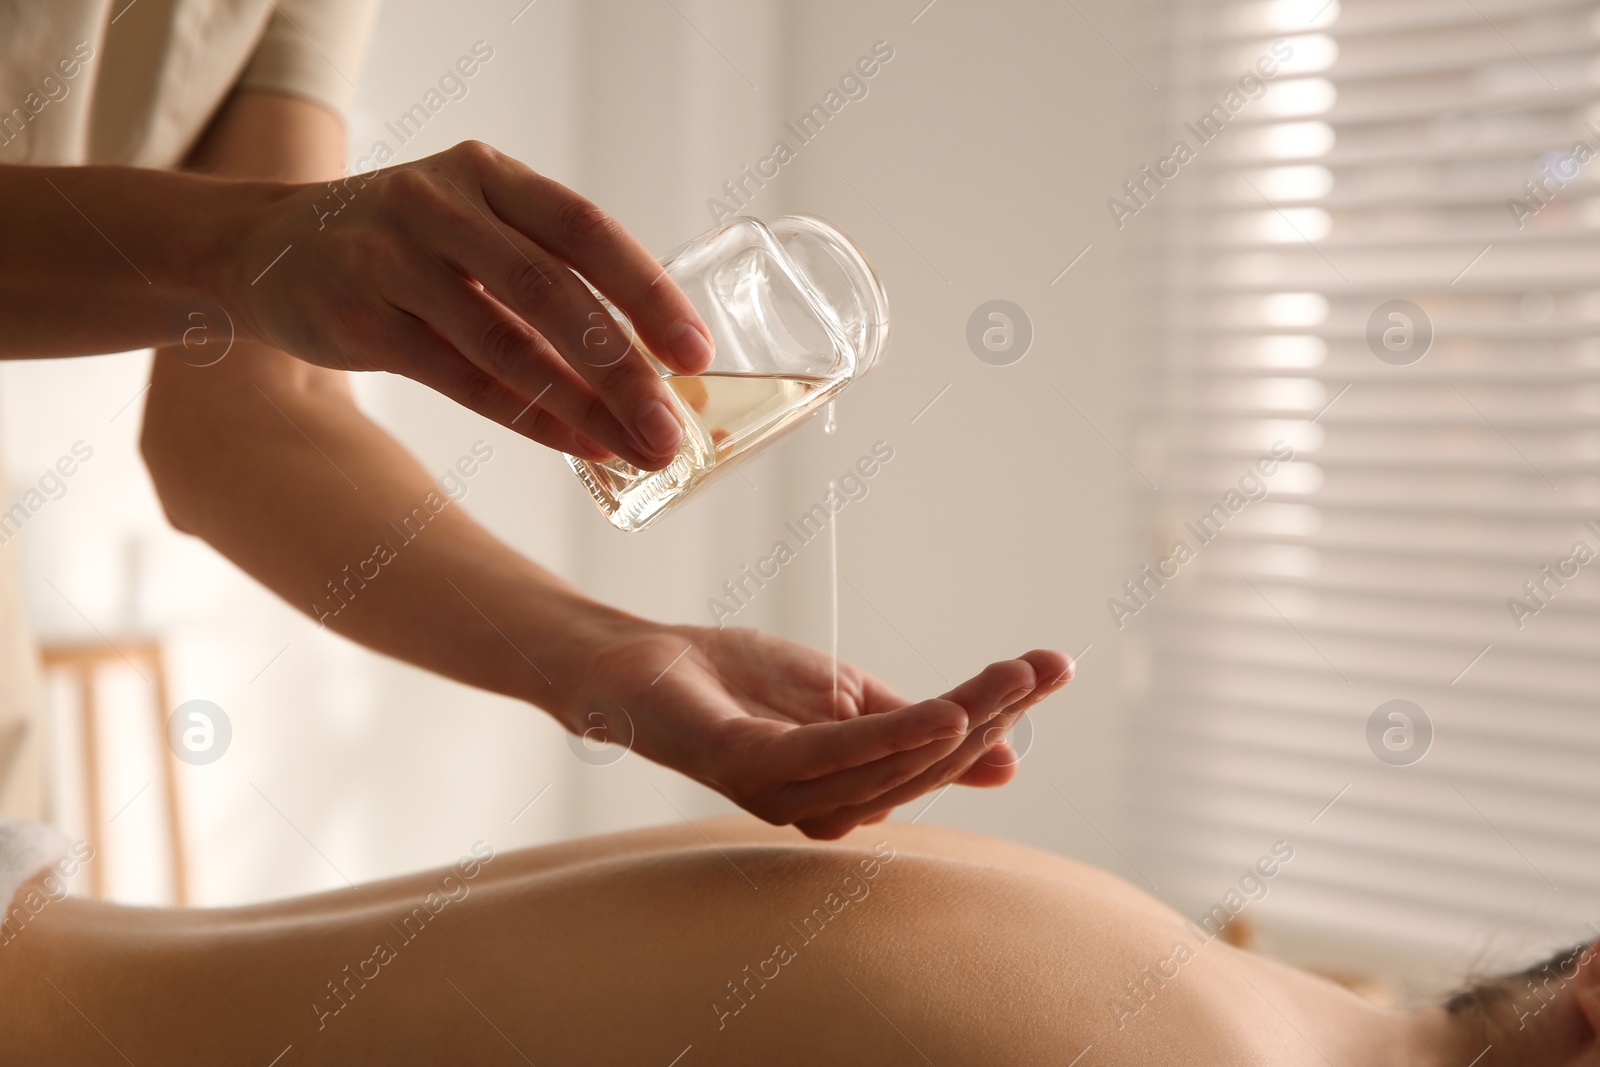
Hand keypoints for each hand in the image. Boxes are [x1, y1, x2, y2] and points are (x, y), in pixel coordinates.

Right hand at [227, 140, 712, 469]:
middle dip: (623, 365)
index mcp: (486, 173)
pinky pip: (461, 380)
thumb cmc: (402, 243)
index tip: (695, 351)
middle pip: (551, 290)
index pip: (583, 228)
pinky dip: (528, 417)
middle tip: (672, 424)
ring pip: (507, 343)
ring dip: (583, 404)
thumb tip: (650, 351)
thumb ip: (546, 263)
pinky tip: (578, 444)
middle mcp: (438, 206)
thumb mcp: (471, 219)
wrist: (263, 246)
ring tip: (640, 447)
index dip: (646, 290)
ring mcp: (391, 262)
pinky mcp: (358, 322)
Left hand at [565, 623, 1072, 838]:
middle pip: (923, 766)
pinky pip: (833, 757)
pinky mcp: (749, 768)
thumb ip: (913, 724)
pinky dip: (892, 738)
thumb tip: (1005, 760)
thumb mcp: (846, 696)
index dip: (997, 717)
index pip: (936, 757)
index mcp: (847, 790)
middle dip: (992, 716)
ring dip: (960, 720)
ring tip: (1012, 677)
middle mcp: (821, 807)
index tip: (1052, 669)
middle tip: (1046, 666)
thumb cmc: (737, 682)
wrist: (640, 660)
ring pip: (890, 764)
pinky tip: (944, 712)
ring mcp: (784, 795)